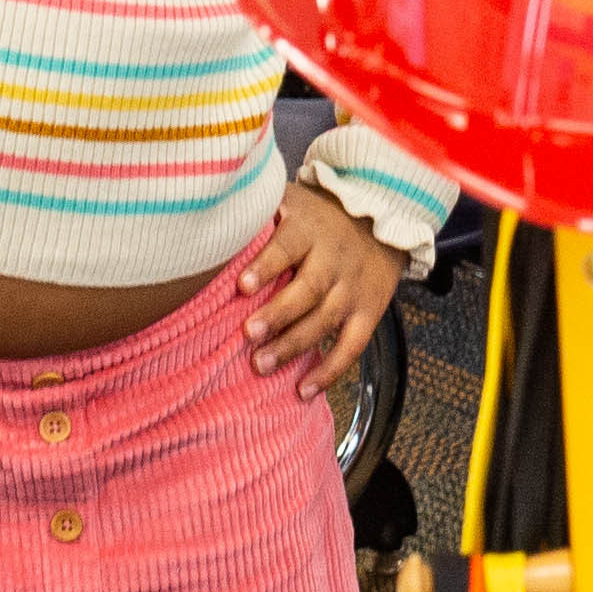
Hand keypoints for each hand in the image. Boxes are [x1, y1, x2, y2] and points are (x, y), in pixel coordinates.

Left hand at [235, 174, 407, 395]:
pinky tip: (303, 390)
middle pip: (307, 288)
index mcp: (309, 229)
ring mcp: (352, 288)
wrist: (381, 215)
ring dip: (293, 345)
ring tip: (261, 365)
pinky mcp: (369, 311)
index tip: (242, 285)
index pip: (287, 245)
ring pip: (325, 319)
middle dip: (278, 314)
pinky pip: (352, 346)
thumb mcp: (291, 200)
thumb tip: (211, 227)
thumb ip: (260, 213)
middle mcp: (333, 259)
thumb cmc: (318, 214)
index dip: (266, 264)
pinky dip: (330, 371)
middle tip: (248, 334)